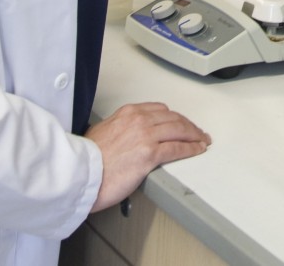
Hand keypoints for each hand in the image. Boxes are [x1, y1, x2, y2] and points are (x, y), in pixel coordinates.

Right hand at [86, 102, 210, 211]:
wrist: (81, 174)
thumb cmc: (87, 159)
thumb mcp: (101, 131)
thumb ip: (119, 128)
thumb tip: (125, 135)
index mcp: (128, 113)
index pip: (160, 110)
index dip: (174, 117)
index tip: (180, 122)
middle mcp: (139, 120)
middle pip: (173, 118)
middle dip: (188, 125)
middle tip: (197, 131)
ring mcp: (146, 136)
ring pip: (179, 130)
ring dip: (194, 135)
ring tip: (202, 140)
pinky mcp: (150, 155)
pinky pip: (178, 148)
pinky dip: (191, 148)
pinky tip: (197, 150)